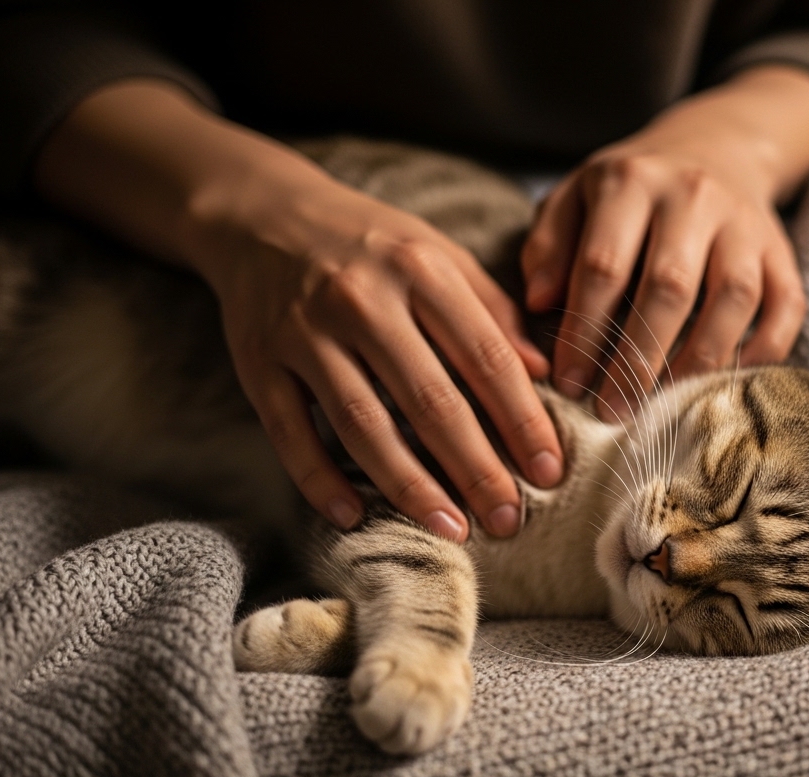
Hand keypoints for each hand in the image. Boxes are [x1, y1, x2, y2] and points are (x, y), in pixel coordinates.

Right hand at [35, 81, 563, 539]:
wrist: (261, 213)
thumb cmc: (370, 242)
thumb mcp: (438, 254)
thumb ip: (492, 310)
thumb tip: (546, 372)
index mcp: (420, 269)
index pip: (484, 356)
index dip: (521, 419)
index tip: (549, 470)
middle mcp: (362, 299)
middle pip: (429, 400)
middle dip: (476, 468)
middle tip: (510, 520)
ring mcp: (305, 332)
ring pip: (362, 424)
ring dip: (410, 486)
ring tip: (452, 530)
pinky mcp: (258, 360)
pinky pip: (290, 432)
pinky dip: (319, 479)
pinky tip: (353, 516)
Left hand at [520, 66, 808, 419]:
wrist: (715, 147)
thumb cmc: (628, 193)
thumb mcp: (573, 198)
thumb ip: (547, 246)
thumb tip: (538, 303)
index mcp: (632, 181)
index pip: (603, 266)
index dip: (583, 332)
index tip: (568, 382)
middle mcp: (694, 195)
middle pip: (669, 287)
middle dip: (636, 359)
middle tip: (611, 410)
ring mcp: (745, 222)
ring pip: (733, 297)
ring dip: (698, 360)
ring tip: (664, 404)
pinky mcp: (781, 250)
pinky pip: (785, 305)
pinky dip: (763, 350)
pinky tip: (727, 383)